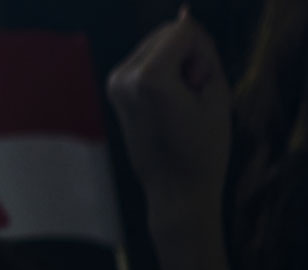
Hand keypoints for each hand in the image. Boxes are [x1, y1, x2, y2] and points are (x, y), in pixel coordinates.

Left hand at [107, 9, 235, 269]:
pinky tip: (167, 103)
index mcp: (147, 78)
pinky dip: (163, 71)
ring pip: (156, 44)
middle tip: (190, 96)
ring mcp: (114, 83)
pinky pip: (147, 60)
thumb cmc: (202, 148)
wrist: (175, 189)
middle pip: (166, 34)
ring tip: (179, 103)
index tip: (201, 85)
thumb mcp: (216, 93)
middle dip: (187, 55)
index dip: (203, 53)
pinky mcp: (113, 88)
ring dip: (175, 63)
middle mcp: (122, 77)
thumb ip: (202, 51)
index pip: (183, 30)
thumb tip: (184, 19)